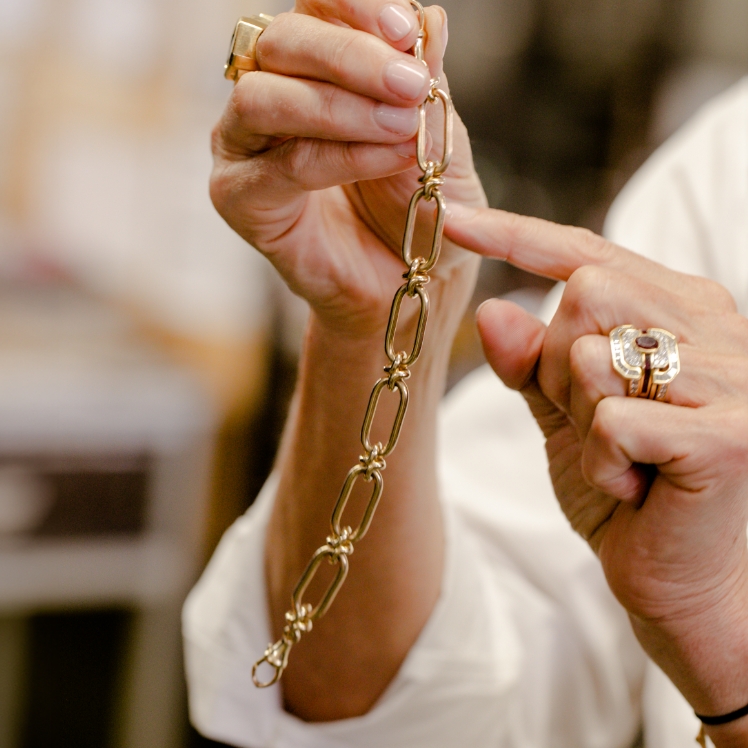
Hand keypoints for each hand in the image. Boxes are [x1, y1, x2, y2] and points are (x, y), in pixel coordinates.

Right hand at [210, 1, 484, 337]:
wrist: (410, 277)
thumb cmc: (417, 202)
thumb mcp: (435, 133)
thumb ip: (424, 79)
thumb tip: (430, 17)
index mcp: (312, 66)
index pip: (312, 6)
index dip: (352, 6)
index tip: (406, 32)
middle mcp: (269, 94)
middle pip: (282, 40)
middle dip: (351, 56)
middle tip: (409, 85)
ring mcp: (244, 145)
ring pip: (265, 96)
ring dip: (340, 107)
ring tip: (402, 128)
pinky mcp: (239, 196)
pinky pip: (282, 163)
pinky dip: (340, 156)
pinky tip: (388, 159)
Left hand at [445, 206, 747, 744]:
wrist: (685, 586)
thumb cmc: (630, 496)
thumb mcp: (566, 419)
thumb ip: (532, 366)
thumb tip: (493, 310)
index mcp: (680, 311)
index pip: (586, 254)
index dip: (513, 235)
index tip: (448, 217)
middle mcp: (717, 329)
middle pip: (583, 295)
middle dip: (557, 365)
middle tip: (593, 423)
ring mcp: (732, 378)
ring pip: (591, 354)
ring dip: (581, 418)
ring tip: (621, 462)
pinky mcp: (729, 435)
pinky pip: (611, 421)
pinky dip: (600, 465)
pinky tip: (635, 491)